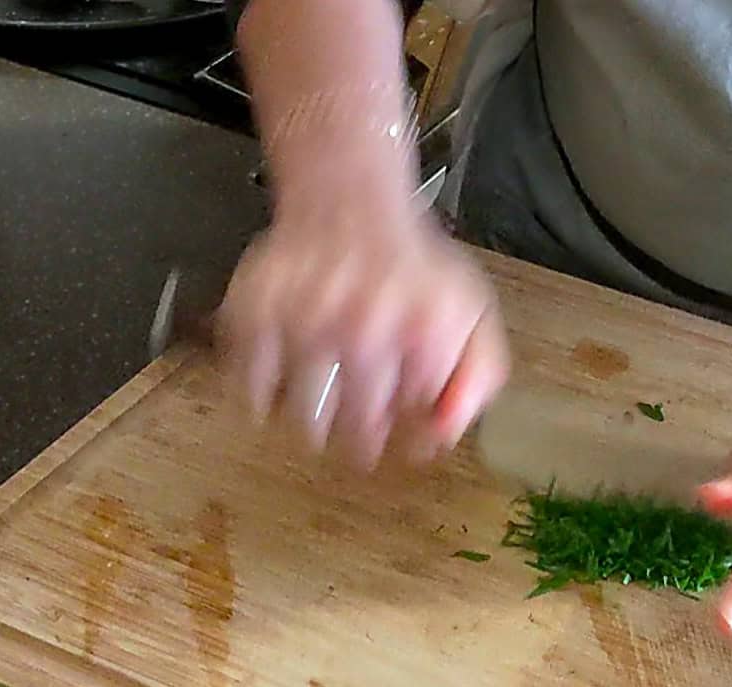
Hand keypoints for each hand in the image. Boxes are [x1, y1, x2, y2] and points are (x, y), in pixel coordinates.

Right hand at [217, 198, 509, 469]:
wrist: (349, 201)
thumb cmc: (412, 268)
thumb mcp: (471, 313)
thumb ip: (478, 376)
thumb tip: (446, 434)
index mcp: (425, 330)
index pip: (419, 419)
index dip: (414, 431)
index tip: (409, 431)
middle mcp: (365, 326)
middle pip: (359, 429)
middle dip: (362, 440)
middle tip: (360, 434)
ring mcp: (306, 319)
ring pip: (306, 417)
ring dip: (315, 426)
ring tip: (323, 414)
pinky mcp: (256, 310)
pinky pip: (252, 385)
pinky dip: (262, 396)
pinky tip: (278, 388)